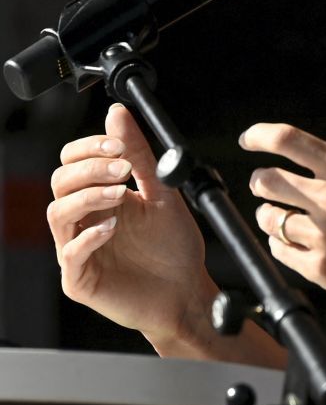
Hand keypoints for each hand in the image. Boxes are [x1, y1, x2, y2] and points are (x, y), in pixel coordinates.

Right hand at [48, 102, 211, 346]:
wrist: (187, 291)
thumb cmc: (173, 245)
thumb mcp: (162, 191)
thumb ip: (139, 154)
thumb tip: (117, 114)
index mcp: (102, 196)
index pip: (73, 162)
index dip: (89, 148)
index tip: (119, 144)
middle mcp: (85, 220)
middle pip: (61, 182)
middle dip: (90, 168)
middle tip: (122, 168)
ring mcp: (79, 250)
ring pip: (58, 213)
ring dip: (88, 196)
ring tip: (121, 193)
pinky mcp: (81, 280)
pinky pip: (69, 254)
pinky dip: (88, 236)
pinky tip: (113, 227)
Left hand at [241, 67, 325, 324]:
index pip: (289, 141)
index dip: (260, 135)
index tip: (248, 138)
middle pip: (269, 180)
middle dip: (260, 179)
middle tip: (263, 181)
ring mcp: (325, 236)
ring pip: (270, 218)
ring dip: (269, 213)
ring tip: (278, 213)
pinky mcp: (321, 269)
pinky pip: (280, 250)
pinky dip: (281, 243)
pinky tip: (294, 240)